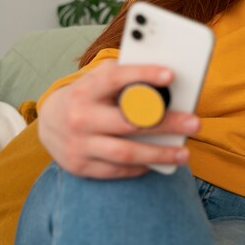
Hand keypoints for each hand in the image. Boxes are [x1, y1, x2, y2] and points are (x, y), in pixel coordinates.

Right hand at [38, 60, 200, 178]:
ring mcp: (78, 144)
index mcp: (86, 89)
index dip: (143, 75)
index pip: (115, 78)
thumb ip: (127, 77)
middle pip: (129, 121)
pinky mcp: (80, 166)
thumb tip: (168, 82)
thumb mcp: (100, 79)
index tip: (170, 75)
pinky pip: (117, 170)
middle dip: (166, 123)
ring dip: (160, 154)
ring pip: (126, 152)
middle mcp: (79, 117)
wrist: (50, 122)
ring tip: (185, 153)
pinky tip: (160, 162)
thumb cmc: (90, 96)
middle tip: (194, 122)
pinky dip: (141, 166)